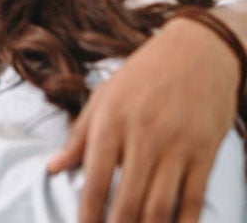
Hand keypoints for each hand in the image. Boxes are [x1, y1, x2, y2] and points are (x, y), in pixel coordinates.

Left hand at [47, 17, 239, 222]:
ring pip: (161, 209)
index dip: (88, 215)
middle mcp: (143, 136)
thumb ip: (79, 135)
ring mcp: (176, 147)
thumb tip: (53, 168)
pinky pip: (193, 201)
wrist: (197, 52)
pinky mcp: (204, 154)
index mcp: (111, 120)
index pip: (95, 179)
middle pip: (129, 202)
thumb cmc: (142, 74)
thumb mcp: (104, 96)